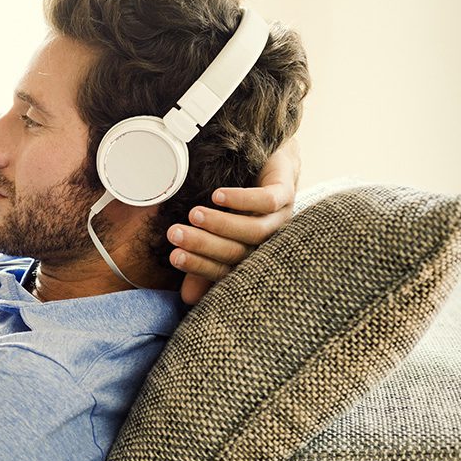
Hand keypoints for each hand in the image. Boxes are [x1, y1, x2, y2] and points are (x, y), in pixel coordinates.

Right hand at [168, 137, 300, 304]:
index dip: (200, 266)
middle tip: (175, 234)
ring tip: (194, 214)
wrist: (268, 161)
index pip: (227, 270)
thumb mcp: (216, 233)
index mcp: (251, 256)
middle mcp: (269, 242)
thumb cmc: (238, 203)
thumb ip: (205, 261)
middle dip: (203, 245)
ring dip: (221, 224)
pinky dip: (242, 201)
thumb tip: (188, 299)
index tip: (174, 256)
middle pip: (238, 252)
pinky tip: (218, 196)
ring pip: (255, 231)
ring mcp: (281, 218)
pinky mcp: (287, 193)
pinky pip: (267, 201)